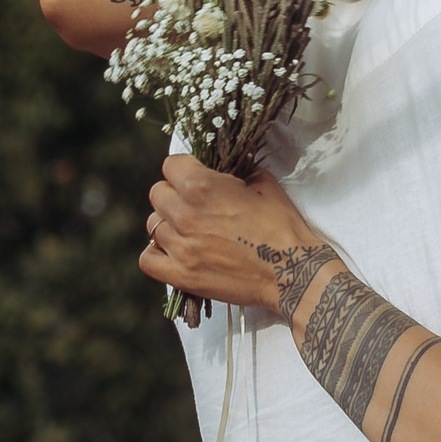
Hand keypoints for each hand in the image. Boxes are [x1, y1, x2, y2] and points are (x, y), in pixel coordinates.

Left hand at [141, 156, 326, 311]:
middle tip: (194, 205)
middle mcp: (185, 214)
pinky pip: (147, 260)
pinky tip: (173, 251)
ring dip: (168, 224)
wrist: (293, 272)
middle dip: (174, 195)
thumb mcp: (264, 185)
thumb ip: (238, 172)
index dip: (185, 169)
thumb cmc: (282, 226)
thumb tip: (228, 171)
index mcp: (202, 187)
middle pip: (158, 194)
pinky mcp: (181, 275)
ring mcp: (180, 247)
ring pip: (153, 226)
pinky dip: (156, 254)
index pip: (171, 166)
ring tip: (187, 230)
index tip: (195, 177)